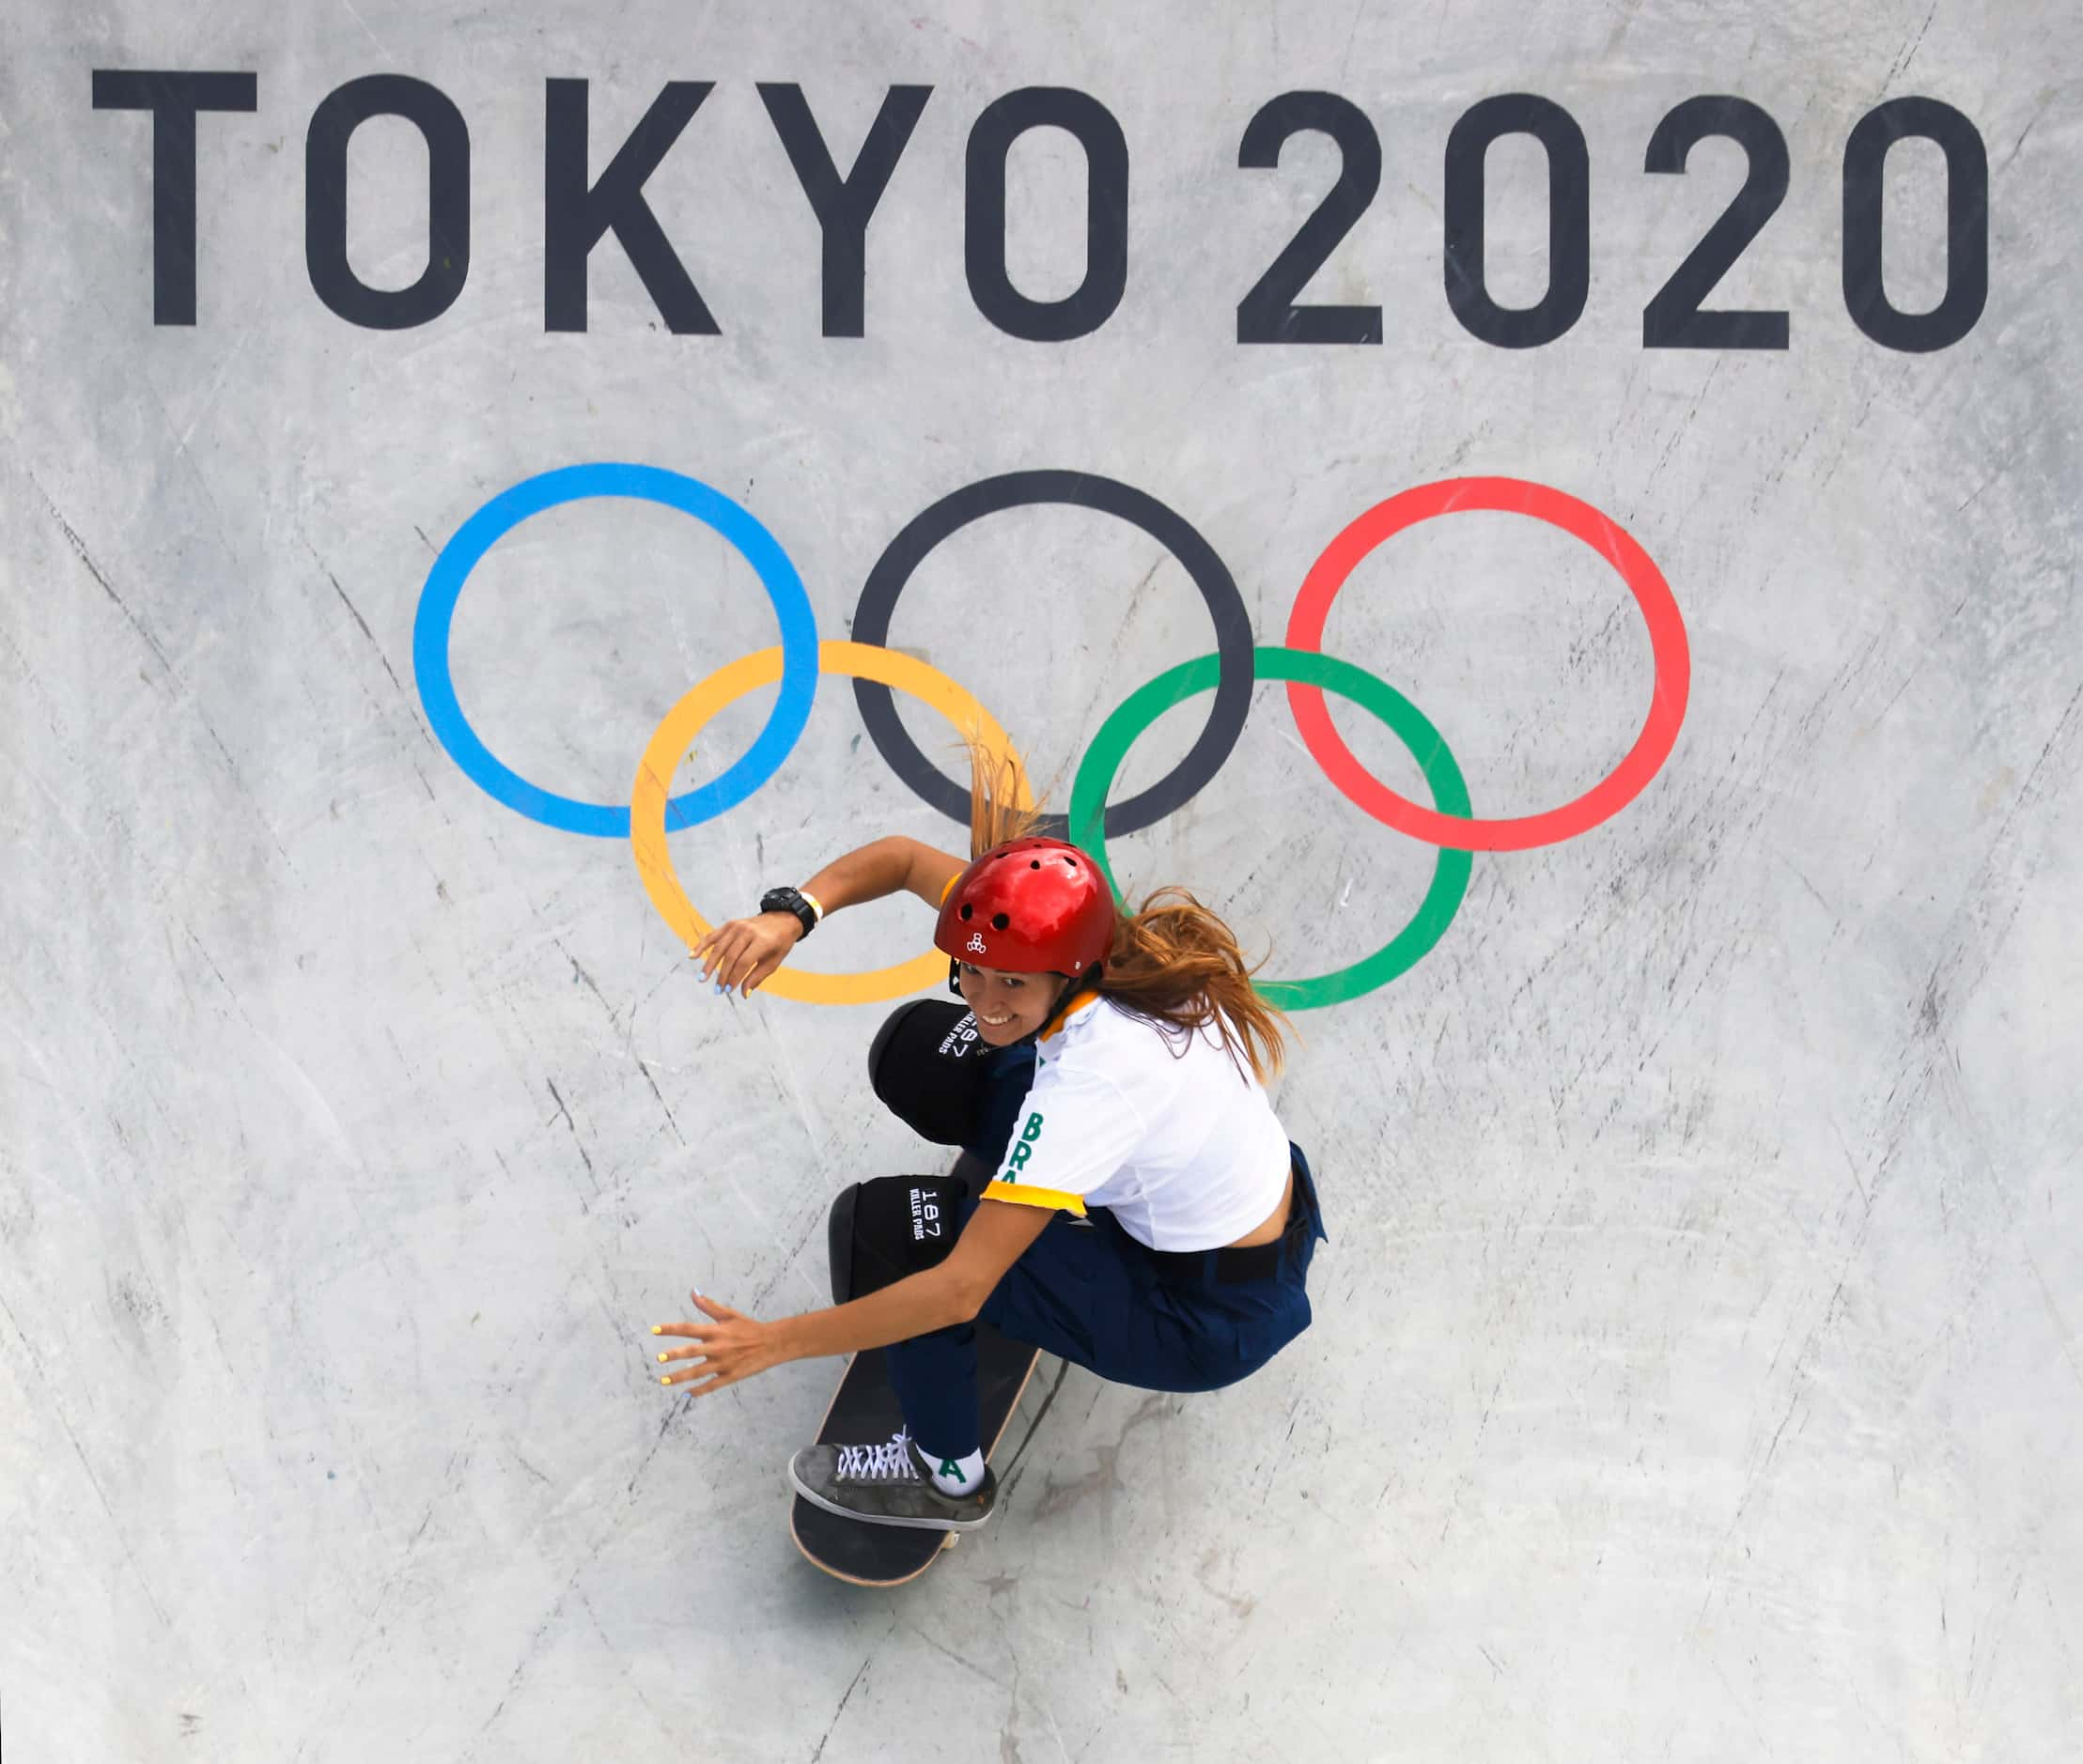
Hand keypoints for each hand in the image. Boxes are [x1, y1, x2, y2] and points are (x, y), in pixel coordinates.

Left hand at [652, 1293, 784, 1395]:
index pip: (688, 1329)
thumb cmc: (749, 1327)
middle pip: (692, 1351)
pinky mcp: (730, 1376)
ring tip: (664, 1381)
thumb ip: (709, 1306)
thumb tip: (693, 1292)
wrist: (772, 1343)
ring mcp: (724, 1363)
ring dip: (680, 1377)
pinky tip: (688, 1394)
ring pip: (698, 1372)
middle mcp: (718, 1347)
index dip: (670, 1329)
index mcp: (716, 1331)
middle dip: (674, 1355)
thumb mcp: (729, 1315)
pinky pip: (712, 1385)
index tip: (654, 1330)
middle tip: (659, 1359)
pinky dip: (699, 1390)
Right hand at [689, 911, 801, 995]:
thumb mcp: (774, 961)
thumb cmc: (780, 943)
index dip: (735, 978)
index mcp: (762, 941)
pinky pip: (713, 935)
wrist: (782, 919)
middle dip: (722, 975)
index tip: (729, 990)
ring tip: (702, 978)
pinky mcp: (730, 924)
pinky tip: (692, 956)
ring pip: (719, 947)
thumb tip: (743, 993)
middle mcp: (748, 931)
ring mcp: (737, 926)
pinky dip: (702, 945)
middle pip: (730, 956)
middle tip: (717, 990)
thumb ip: (757, 977)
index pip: (744, 962)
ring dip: (709, 964)